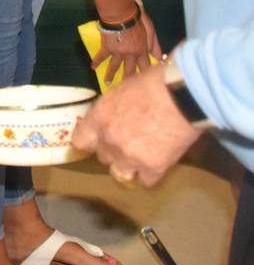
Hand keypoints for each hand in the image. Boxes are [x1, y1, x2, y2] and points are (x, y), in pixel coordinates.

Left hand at [71, 64, 202, 186]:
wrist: (184, 95)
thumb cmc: (155, 84)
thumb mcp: (122, 90)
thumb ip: (111, 109)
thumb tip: (112, 117)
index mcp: (99, 118)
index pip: (80, 141)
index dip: (90, 141)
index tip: (98, 140)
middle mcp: (110, 140)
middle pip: (103, 156)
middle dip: (114, 150)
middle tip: (131, 141)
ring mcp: (130, 156)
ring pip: (121, 171)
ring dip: (129, 165)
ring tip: (143, 154)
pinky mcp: (153, 167)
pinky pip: (145, 181)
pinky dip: (151, 174)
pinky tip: (158, 162)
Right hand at [91, 9, 156, 83]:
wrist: (122, 16)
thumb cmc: (138, 22)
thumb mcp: (151, 32)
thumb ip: (155, 45)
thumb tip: (160, 58)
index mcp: (141, 52)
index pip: (145, 67)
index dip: (146, 74)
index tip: (146, 83)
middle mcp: (130, 55)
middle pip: (130, 70)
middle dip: (129, 80)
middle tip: (127, 89)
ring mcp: (117, 53)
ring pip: (114, 66)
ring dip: (111, 75)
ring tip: (107, 83)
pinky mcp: (107, 48)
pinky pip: (101, 56)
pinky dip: (96, 61)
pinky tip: (92, 68)